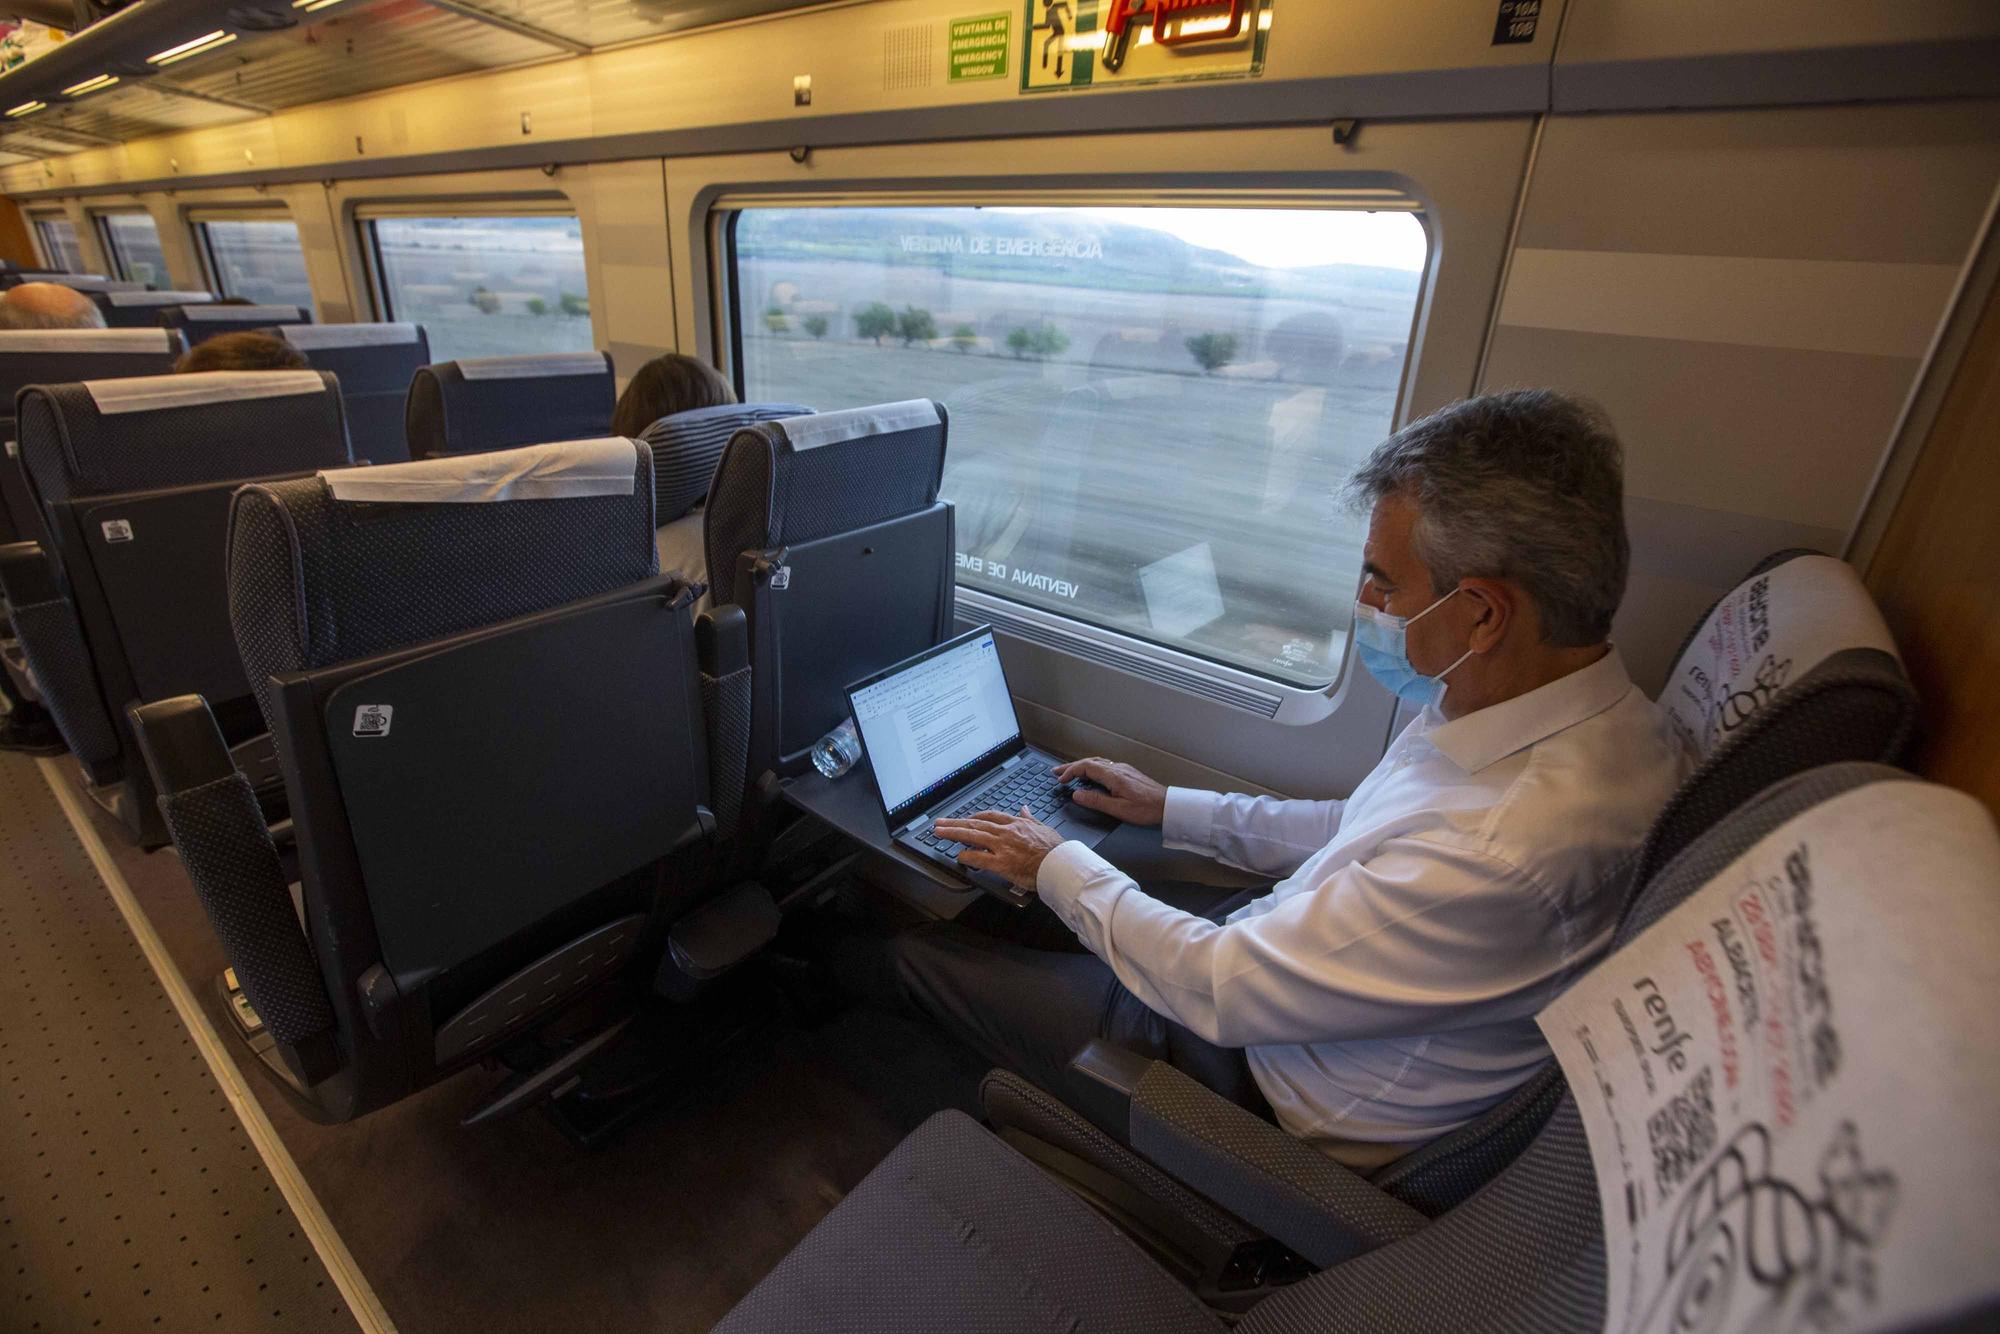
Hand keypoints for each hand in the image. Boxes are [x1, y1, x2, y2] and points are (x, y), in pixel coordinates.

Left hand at [932, 806, 1066, 890]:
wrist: (1061, 864)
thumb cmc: (1055, 850)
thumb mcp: (1043, 827)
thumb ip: (1030, 818)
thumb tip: (1024, 809)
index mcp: (1016, 824)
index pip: (990, 816)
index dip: (975, 816)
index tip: (966, 817)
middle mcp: (1006, 832)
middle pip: (975, 823)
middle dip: (955, 822)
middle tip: (940, 823)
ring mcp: (1002, 847)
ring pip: (972, 836)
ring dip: (953, 833)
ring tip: (939, 832)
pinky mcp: (1001, 863)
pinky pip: (978, 858)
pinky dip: (966, 857)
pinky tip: (958, 856)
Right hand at [1051, 757, 1166, 826]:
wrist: (1168, 805)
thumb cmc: (1146, 809)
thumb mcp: (1118, 809)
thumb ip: (1096, 801)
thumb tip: (1077, 794)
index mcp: (1113, 775)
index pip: (1086, 767)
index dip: (1070, 771)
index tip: (1060, 780)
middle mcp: (1117, 768)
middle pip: (1089, 762)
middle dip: (1072, 766)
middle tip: (1057, 772)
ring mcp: (1123, 769)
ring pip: (1098, 763)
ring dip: (1082, 767)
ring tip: (1070, 773)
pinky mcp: (1128, 773)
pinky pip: (1105, 766)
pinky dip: (1092, 769)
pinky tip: (1092, 777)